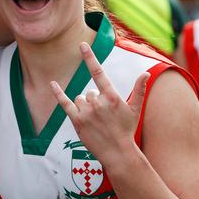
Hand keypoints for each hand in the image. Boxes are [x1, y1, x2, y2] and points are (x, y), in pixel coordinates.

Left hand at [49, 42, 148, 163]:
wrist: (118, 153)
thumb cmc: (127, 130)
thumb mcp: (135, 109)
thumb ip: (139, 90)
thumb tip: (145, 73)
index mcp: (111, 97)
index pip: (98, 72)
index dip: (89, 58)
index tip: (82, 45)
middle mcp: (97, 102)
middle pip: (89, 91)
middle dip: (94, 101)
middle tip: (103, 116)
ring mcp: (86, 112)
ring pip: (79, 98)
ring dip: (85, 106)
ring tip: (95, 120)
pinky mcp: (77, 121)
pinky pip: (64, 103)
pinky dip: (58, 93)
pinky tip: (52, 84)